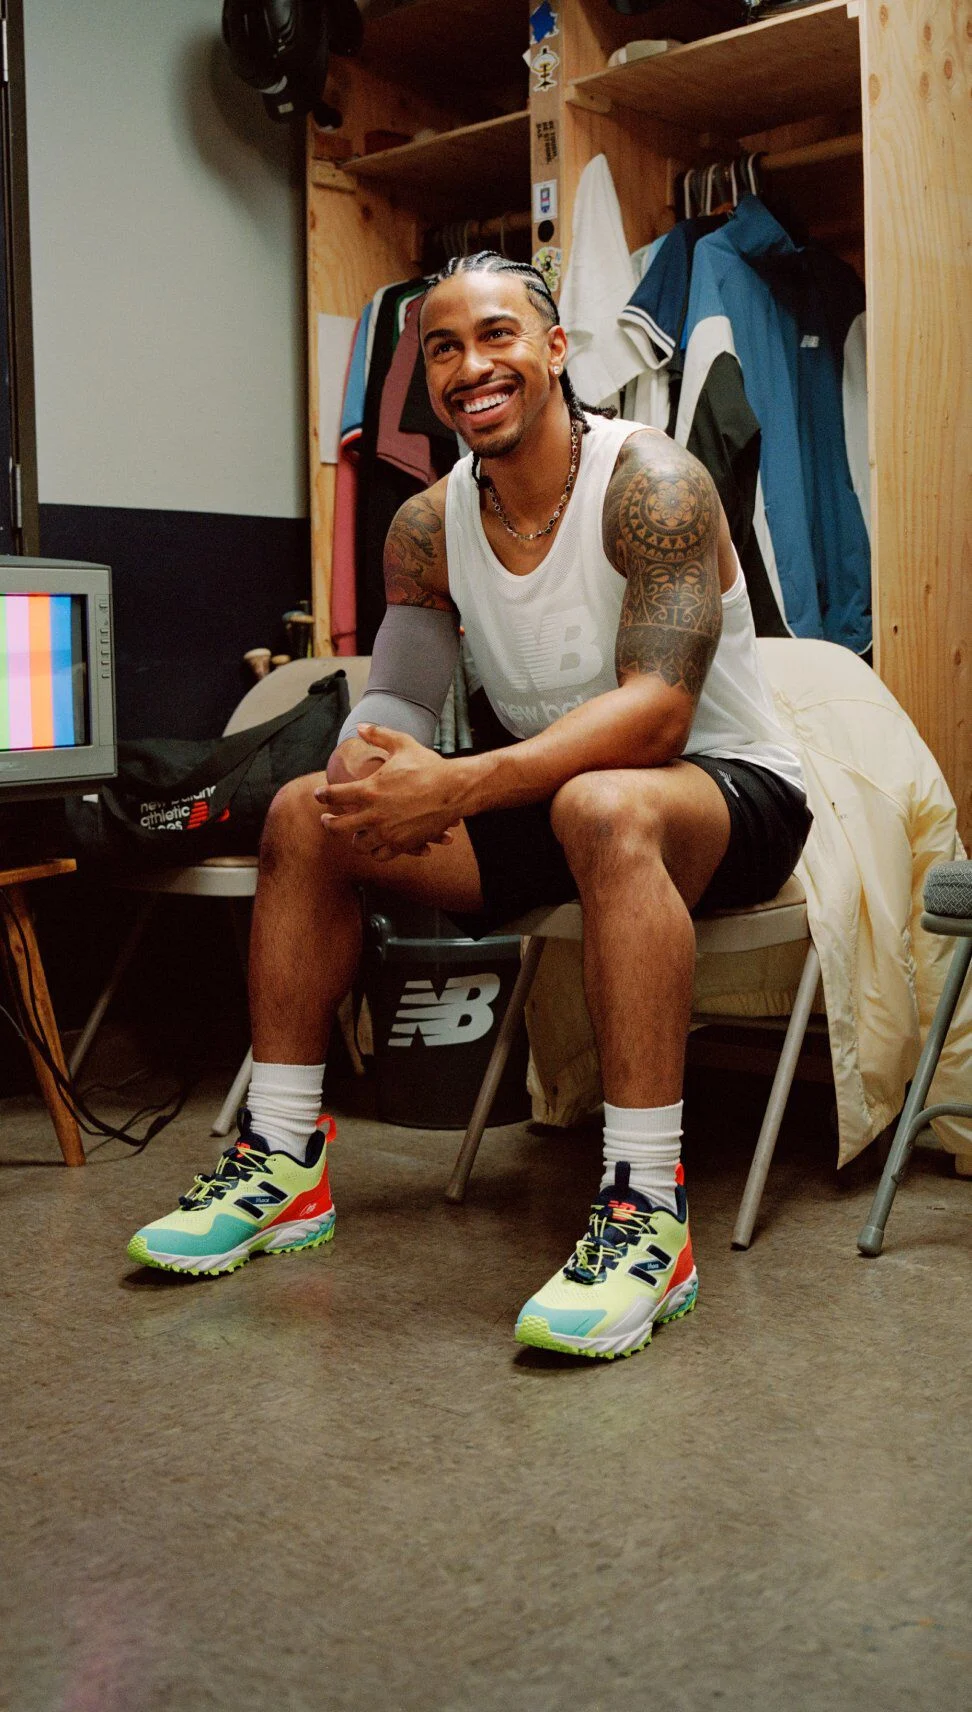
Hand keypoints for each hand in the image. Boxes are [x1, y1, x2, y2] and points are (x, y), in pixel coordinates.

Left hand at [315, 724, 465, 860]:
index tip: (319, 794)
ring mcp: (388, 832)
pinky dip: (375, 851)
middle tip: (326, 819)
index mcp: (370, 789)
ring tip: (353, 833)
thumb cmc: (429, 766)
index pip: (334, 795)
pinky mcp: (402, 844)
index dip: (322, 795)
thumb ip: (379, 735)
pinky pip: (380, 855)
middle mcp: (374, 814)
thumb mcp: (403, 744)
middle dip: (328, 823)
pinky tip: (375, 844)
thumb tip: (360, 727)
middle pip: (338, 827)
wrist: (455, 790)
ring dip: (353, 838)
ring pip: (358, 845)